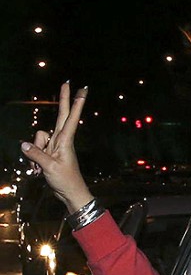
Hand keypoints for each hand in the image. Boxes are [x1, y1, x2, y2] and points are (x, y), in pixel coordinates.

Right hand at [19, 82, 93, 213]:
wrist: (69, 193)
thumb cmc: (65, 180)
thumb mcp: (49, 167)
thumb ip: (36, 154)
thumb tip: (24, 145)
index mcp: (66, 140)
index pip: (71, 117)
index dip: (75, 103)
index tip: (82, 90)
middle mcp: (61, 139)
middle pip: (61, 114)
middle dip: (64, 98)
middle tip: (68, 81)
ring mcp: (54, 145)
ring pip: (37, 137)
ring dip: (34, 151)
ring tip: (40, 167)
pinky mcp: (48, 152)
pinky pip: (33, 149)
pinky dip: (32, 158)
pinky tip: (38, 170)